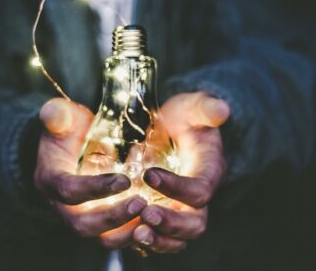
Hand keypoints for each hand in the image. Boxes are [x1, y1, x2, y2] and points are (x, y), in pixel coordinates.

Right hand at [35, 98, 146, 239]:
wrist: (71, 145)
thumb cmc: (69, 130)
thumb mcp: (62, 117)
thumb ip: (57, 114)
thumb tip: (53, 113)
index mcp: (51, 180)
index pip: (68, 190)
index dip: (95, 188)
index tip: (125, 180)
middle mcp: (62, 205)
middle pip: (83, 224)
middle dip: (112, 217)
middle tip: (141, 203)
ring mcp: (81, 216)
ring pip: (100, 237)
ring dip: (126, 232)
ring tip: (152, 217)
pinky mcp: (98, 221)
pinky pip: (115, 237)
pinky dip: (134, 234)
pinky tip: (154, 223)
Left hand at [132, 92, 229, 253]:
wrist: (175, 130)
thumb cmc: (185, 118)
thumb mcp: (193, 108)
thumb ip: (206, 108)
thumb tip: (221, 109)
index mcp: (208, 172)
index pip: (200, 190)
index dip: (177, 187)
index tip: (148, 175)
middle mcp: (198, 197)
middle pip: (194, 223)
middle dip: (171, 223)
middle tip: (145, 214)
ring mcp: (181, 208)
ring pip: (178, 238)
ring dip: (158, 239)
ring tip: (136, 233)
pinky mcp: (165, 213)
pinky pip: (160, 237)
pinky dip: (146, 241)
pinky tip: (126, 233)